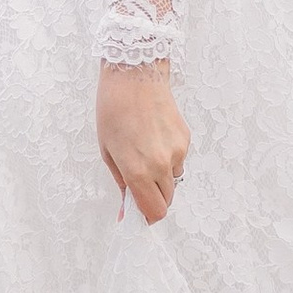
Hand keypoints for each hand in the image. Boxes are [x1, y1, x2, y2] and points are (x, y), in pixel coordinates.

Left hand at [97, 59, 187, 222]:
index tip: (139, 214)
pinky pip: (178, 160)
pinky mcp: (185, 139)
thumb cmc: (113, 109)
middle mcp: (161, 165)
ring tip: (144, 153)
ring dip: (161, 178)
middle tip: (139, 185)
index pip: (154, 211)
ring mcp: (177, 152)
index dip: (147, 217)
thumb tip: (127, 206)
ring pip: (174, 180)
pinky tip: (154, 138)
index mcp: (138, 170)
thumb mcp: (107, 150)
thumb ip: (121, 181)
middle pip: (167, 200)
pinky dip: (168, 158)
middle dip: (154, 198)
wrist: (135, 75)